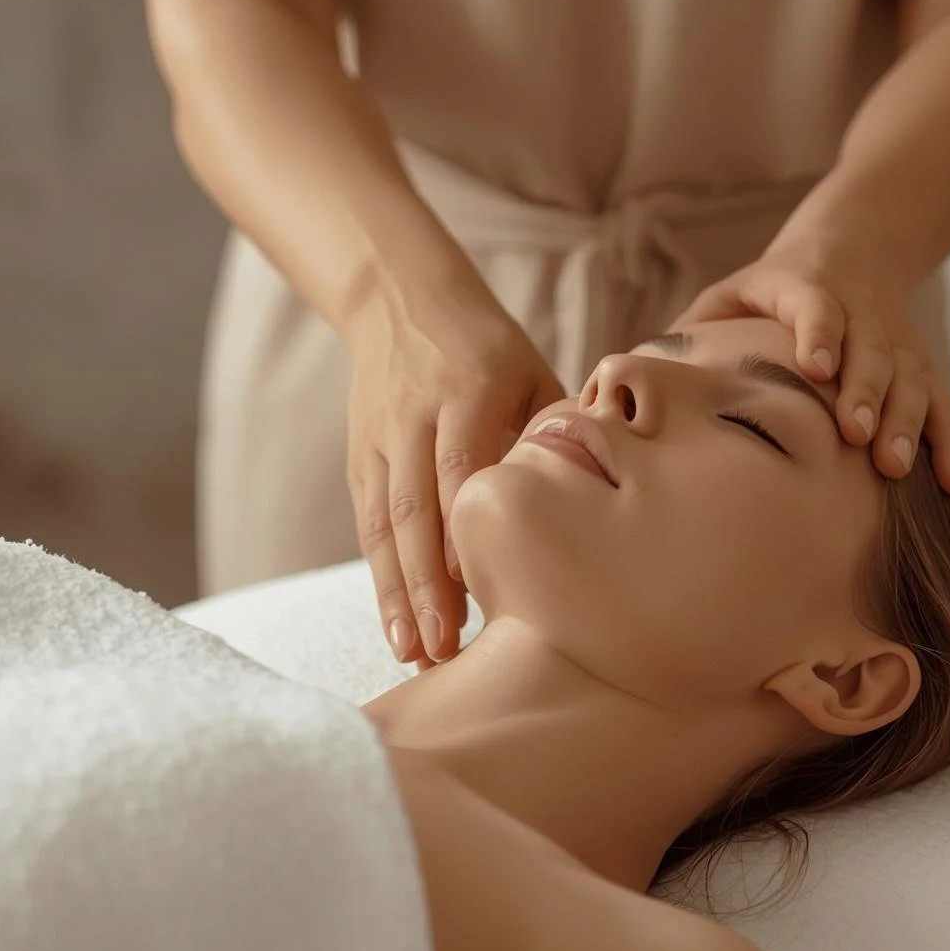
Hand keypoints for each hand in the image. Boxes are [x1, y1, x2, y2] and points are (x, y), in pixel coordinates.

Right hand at [346, 277, 563, 666]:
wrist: (400, 300)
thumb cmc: (486, 344)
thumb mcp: (531, 370)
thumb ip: (553, 429)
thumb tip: (589, 500)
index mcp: (466, 390)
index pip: (460, 469)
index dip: (465, 534)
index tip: (480, 593)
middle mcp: (415, 417)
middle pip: (414, 508)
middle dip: (426, 584)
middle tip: (444, 647)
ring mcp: (380, 439)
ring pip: (383, 523)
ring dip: (397, 592)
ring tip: (414, 650)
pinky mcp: (360, 456)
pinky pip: (369, 522)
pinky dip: (380, 574)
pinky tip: (395, 620)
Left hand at [672, 238, 949, 494]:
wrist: (854, 246)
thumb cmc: (769, 290)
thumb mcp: (728, 295)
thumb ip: (693, 332)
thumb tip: (636, 382)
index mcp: (805, 286)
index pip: (816, 306)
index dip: (818, 333)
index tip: (817, 365)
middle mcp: (860, 312)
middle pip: (870, 350)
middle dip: (864, 392)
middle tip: (854, 434)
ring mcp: (895, 341)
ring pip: (908, 380)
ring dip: (905, 422)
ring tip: (893, 467)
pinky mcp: (919, 366)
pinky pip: (941, 403)